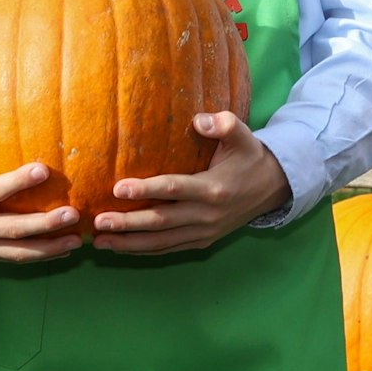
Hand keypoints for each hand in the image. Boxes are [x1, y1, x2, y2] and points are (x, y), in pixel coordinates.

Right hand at [0, 131, 80, 262]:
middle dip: (43, 224)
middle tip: (72, 213)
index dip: (16, 183)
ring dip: (48, 249)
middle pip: (10, 230)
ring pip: (16, 253)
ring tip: (77, 241)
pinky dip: (39, 256)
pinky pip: (13, 258)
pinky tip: (63, 249)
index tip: (44, 169)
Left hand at [90, 112, 289, 255]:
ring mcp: (204, 232)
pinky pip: (168, 248)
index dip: (146, 189)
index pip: (174, 189)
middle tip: (98, 221)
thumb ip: (223, 124)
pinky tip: (120, 248)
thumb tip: (199, 120)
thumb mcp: (243, 135)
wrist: (273, 188)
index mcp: (213, 189)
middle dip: (128, 224)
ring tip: (98, 241)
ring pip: (161, 242)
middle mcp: (207, 215)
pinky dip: (143, 250)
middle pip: (161, 222)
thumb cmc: (250, 157)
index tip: (118, 188)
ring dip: (129, 243)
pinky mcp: (201, 241)